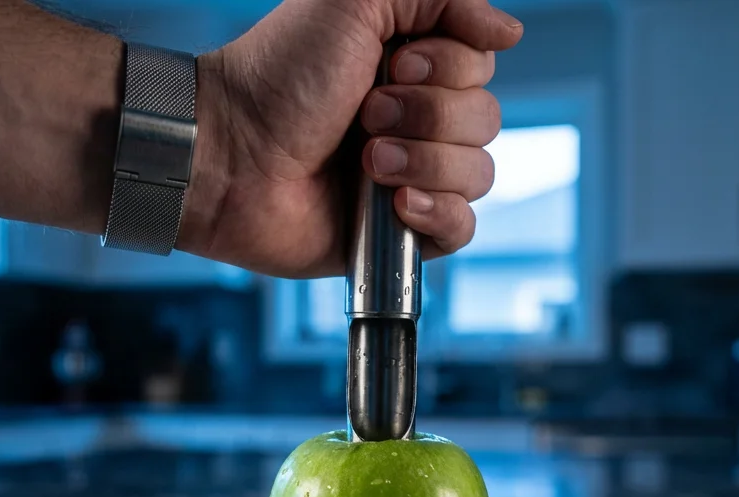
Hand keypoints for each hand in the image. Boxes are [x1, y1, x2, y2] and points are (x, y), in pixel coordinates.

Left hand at [178, 0, 522, 277]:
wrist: (230, 157)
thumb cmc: (277, 78)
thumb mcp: (354, 1)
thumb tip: (508, 32)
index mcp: (410, 65)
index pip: (481, 66)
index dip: (448, 66)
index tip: (394, 64)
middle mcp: (415, 119)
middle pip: (486, 119)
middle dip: (427, 116)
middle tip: (365, 115)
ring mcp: (410, 177)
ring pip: (478, 173)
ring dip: (423, 162)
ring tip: (365, 161)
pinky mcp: (400, 233)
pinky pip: (463, 229)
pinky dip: (438, 213)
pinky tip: (395, 202)